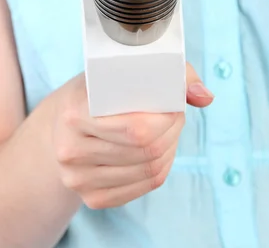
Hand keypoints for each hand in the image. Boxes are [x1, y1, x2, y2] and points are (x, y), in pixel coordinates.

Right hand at [50, 63, 213, 208]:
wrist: (63, 122)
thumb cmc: (98, 91)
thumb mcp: (121, 70)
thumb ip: (169, 74)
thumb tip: (205, 97)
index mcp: (74, 114)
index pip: (136, 129)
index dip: (167, 119)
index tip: (175, 105)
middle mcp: (70, 150)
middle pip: (146, 151)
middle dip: (172, 132)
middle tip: (175, 116)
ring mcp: (77, 179)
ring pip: (149, 171)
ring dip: (169, 150)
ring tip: (168, 132)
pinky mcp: (90, 198)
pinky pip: (142, 188)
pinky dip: (159, 170)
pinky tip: (158, 153)